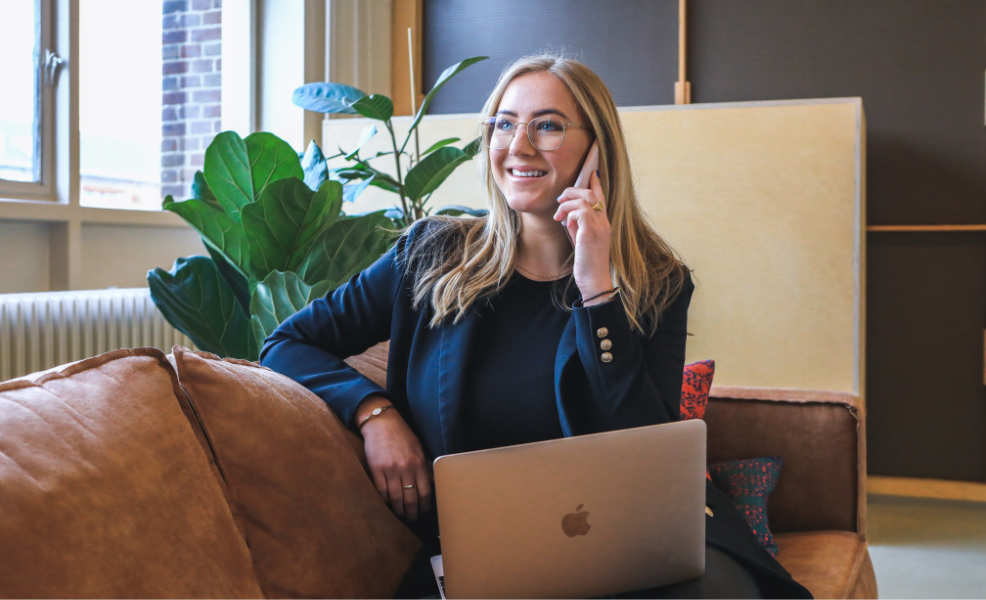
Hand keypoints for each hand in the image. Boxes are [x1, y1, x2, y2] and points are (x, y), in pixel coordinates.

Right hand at [357, 397, 432, 522]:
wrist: (381, 422)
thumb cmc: (401, 434)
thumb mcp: (418, 448)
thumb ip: (422, 466)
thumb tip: (429, 484)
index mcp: (418, 463)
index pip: (424, 491)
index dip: (425, 506)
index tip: (424, 512)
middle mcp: (406, 468)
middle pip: (411, 498)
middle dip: (412, 513)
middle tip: (412, 521)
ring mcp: (390, 470)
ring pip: (396, 498)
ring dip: (398, 511)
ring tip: (400, 517)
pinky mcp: (376, 469)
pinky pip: (381, 491)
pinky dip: (385, 501)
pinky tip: (387, 506)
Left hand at [553, 170, 612, 299]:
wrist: (594, 280)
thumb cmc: (587, 263)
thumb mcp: (582, 240)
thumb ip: (578, 226)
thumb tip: (568, 216)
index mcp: (603, 223)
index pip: (601, 197)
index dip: (595, 184)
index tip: (591, 173)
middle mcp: (604, 222)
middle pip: (591, 194)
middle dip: (572, 191)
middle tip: (559, 200)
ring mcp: (599, 227)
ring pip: (584, 200)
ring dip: (567, 204)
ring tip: (558, 215)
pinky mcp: (591, 233)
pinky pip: (580, 211)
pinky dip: (570, 214)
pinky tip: (566, 224)